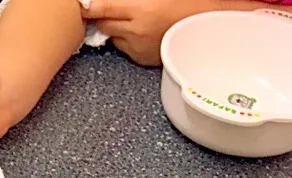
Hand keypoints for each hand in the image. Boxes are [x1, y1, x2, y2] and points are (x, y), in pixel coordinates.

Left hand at [82, 0, 218, 65]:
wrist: (211, 24)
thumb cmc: (187, 4)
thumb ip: (128, 0)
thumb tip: (103, 1)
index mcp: (140, 8)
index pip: (100, 7)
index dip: (88, 6)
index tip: (80, 5)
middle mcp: (136, 30)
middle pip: (102, 23)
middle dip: (103, 15)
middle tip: (112, 9)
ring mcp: (138, 46)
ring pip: (112, 35)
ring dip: (116, 27)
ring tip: (135, 19)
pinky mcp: (141, 58)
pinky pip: (124, 47)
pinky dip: (127, 39)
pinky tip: (143, 31)